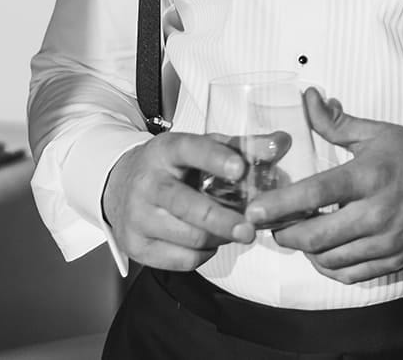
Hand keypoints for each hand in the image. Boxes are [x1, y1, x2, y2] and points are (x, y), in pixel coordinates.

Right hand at [101, 132, 255, 269]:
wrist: (120, 187)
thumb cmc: (174, 168)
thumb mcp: (202, 149)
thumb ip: (243, 147)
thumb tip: (281, 143)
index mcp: (166, 151)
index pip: (190, 150)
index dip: (215, 159)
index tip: (239, 169)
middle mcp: (147, 183)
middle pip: (189, 207)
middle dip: (224, 220)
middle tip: (251, 229)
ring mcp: (137, 216)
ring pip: (190, 237)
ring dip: (219, 237)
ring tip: (230, 229)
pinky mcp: (135, 245)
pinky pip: (182, 260)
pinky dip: (203, 254)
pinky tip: (206, 241)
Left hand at [245, 89, 402, 284]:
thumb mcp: (376, 133)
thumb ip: (335, 123)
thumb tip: (308, 98)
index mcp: (369, 176)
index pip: (315, 194)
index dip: (279, 205)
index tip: (254, 211)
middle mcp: (377, 213)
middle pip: (316, 237)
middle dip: (285, 234)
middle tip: (272, 225)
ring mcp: (387, 241)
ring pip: (330, 260)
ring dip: (306, 251)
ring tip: (298, 234)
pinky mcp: (395, 260)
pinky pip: (351, 275)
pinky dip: (330, 267)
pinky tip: (323, 252)